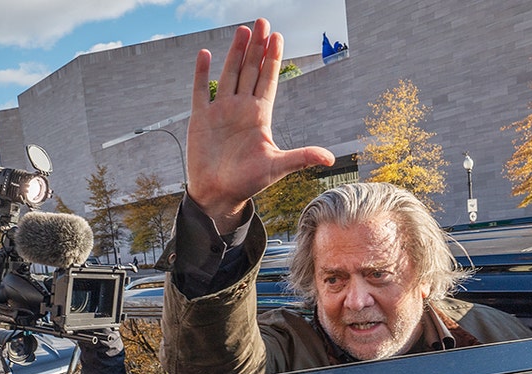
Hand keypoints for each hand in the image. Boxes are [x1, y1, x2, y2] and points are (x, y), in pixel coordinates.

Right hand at [186, 18, 333, 233]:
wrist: (218, 195)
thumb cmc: (248, 183)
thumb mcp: (277, 167)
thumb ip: (301, 157)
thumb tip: (330, 158)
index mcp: (260, 116)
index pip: (268, 80)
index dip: (273, 58)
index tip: (278, 36)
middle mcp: (241, 109)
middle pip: (251, 70)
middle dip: (258, 46)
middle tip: (263, 21)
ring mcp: (220, 111)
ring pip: (229, 74)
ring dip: (235, 53)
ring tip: (243, 30)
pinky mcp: (201, 119)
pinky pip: (201, 90)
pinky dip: (202, 73)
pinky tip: (206, 54)